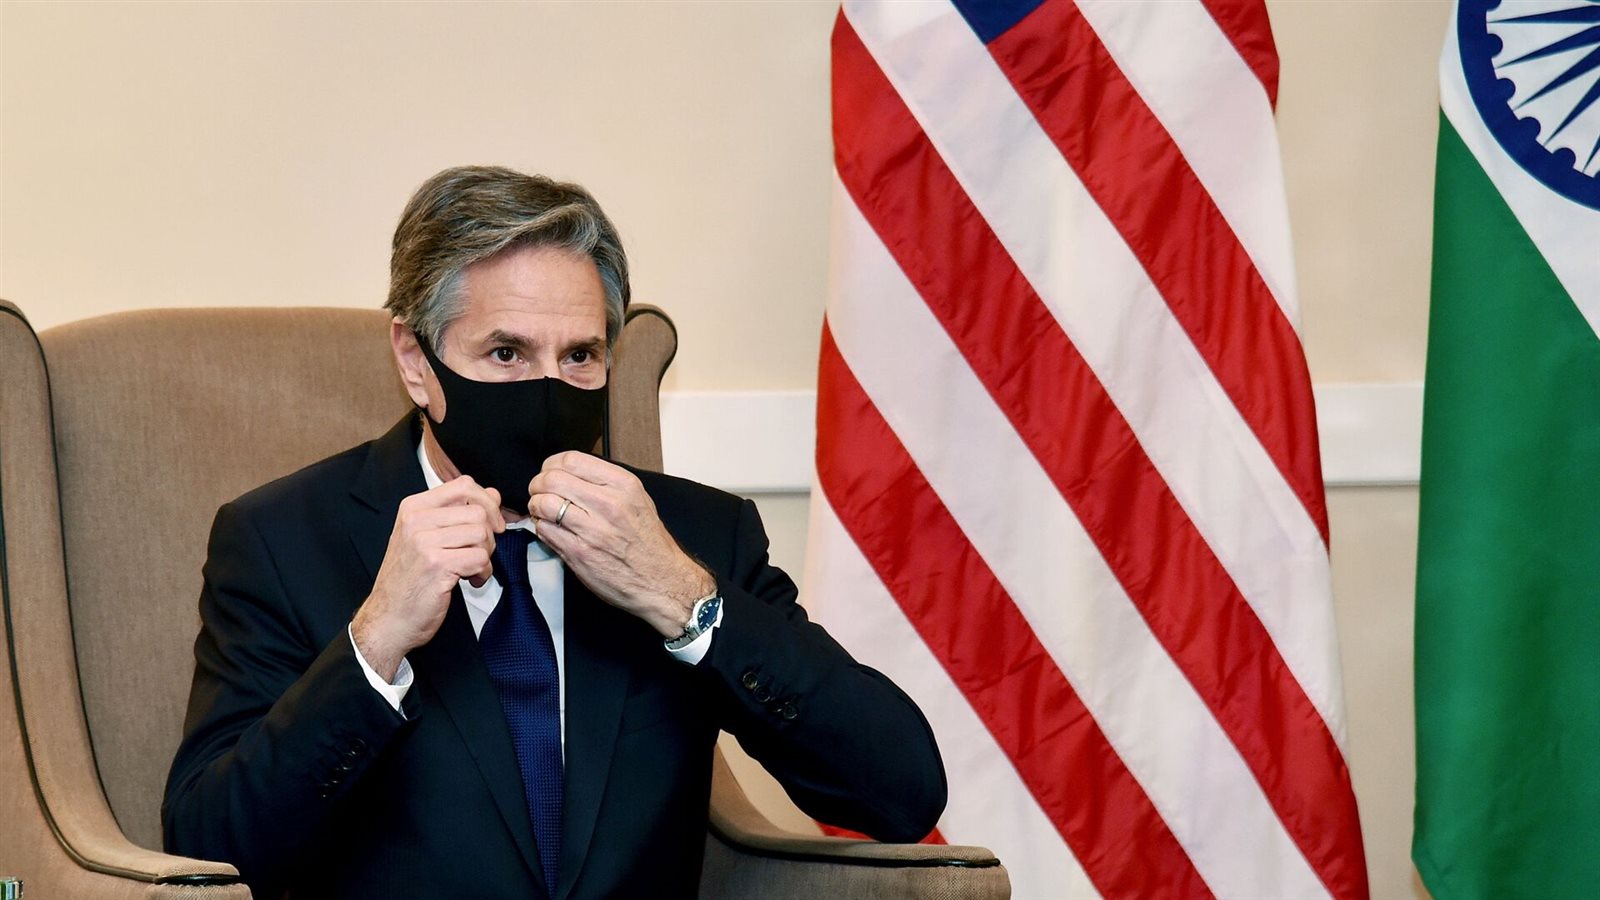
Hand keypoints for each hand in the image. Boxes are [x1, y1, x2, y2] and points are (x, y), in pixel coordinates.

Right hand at [352, 476, 504, 680]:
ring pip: (482, 534)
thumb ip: (459, 513)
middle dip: (488, 537)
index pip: (464, 485)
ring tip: (470, 570)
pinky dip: (482, 573)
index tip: (492, 523)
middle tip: (476, 554)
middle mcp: (416, 520)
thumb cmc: (409, 580)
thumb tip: (494, 494)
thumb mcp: (428, 538)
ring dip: (485, 556)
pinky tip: (469, 581)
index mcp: (414, 508)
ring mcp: (424, 542)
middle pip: (478, 512)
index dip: (487, 502)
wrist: (388, 619)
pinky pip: (480, 558)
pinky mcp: (437, 565)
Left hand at [528, 453, 714, 637]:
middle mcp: (609, 504)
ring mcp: (593, 530)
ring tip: (543, 513)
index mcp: (623, 485)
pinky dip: (541, 528)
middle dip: (538, 485)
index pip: (571, 459)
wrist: (663, 581)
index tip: (550, 472)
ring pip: (544, 504)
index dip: (552, 465)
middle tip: (539, 493)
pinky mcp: (580, 553)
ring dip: (536, 507)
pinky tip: (551, 530)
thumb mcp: (637, 500)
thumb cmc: (649, 544)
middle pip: (552, 479)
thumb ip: (606, 483)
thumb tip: (571, 473)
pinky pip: (545, 530)